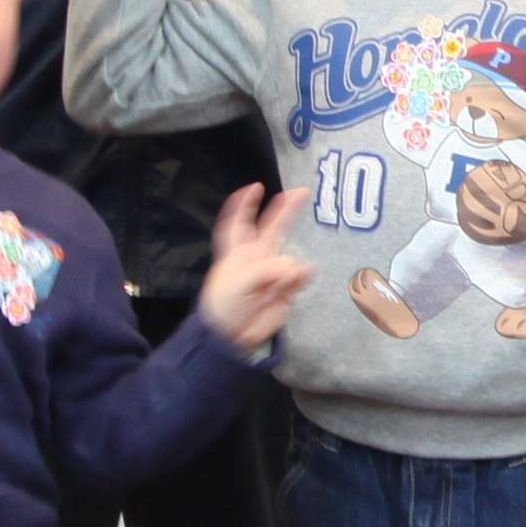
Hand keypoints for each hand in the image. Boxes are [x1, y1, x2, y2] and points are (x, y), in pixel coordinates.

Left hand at [194, 184, 312, 354]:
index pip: (238, 223)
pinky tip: (301, 277)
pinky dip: (301, 276)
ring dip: (289, 263)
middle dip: (284, 209)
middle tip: (301, 191)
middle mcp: (256, 258)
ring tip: (284, 279)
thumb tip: (296, 266)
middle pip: (272, 228)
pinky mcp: (286, 290)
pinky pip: (299, 277)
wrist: (232, 339)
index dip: (243, 205)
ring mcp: (273, 274)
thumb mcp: (237, 283)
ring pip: (289, 256)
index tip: (254, 187)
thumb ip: (265, 270)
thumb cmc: (224, 307)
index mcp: (237, 253)